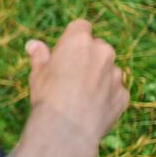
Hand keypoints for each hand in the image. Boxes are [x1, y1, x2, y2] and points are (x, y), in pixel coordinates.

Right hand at [24, 20, 127, 155]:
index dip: (72, 38)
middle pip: (97, 47)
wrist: (67, 130)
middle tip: (70, 76)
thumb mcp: (37, 74)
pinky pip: (115, 91)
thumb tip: (33, 44)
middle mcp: (102, 52)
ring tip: (80, 97)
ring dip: (98, 77)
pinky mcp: (123, 95)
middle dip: (87, 57)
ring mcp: (116, 74)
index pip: (81, 26)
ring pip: (108, 70)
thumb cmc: (49, 97)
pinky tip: (90, 110)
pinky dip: (106, 97)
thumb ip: (39, 56)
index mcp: (79, 41)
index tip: (64, 52)